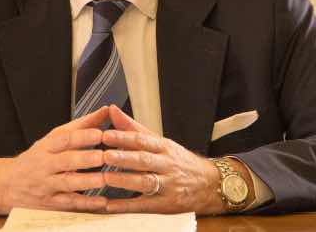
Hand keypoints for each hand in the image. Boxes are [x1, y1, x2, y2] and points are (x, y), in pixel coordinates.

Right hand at [0, 106, 109, 214]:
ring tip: (103, 179)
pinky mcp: (51, 203)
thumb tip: (106, 110)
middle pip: (65, 161)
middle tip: (102, 156)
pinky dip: (86, 204)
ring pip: (67, 183)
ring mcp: (47, 185)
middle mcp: (46, 165)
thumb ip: (81, 126)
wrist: (8, 184)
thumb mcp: (53, 139)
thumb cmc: (39, 157)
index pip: (63, 139)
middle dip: (84, 159)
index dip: (81, 136)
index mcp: (47, 146)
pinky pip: (69, 204)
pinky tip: (102, 202)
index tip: (99, 133)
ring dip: (86, 182)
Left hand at [101, 105, 223, 214]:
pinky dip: (126, 206)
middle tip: (105, 156)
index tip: (106, 135)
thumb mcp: (160, 141)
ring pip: (146, 182)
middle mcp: (167, 165)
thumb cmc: (178, 161)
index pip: (143, 140)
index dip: (125, 138)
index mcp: (163, 147)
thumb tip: (111, 110)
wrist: (209, 183)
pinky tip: (109, 206)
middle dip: (125, 158)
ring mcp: (168, 185)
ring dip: (126, 181)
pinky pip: (144, 206)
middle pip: (145, 160)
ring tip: (107, 178)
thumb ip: (133, 127)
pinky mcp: (166, 204)